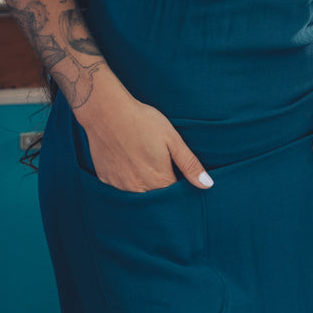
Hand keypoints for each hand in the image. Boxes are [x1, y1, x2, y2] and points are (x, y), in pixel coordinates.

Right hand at [72, 71, 213, 192]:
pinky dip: (127, 185)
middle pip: (157, 201)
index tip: (181, 181)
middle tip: (160, 171)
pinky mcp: (106, 180)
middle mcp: (139, 189)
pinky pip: (120, 192)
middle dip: (163, 194)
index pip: (175, 199)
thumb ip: (189, 164)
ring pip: (138, 198)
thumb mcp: (172, 139)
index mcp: (160, 180)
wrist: (106, 111)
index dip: (181, 192)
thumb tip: (207, 185)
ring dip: (144, 191)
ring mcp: (120, 187)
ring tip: (144, 169)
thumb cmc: (142, 121)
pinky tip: (128, 168)